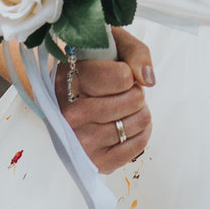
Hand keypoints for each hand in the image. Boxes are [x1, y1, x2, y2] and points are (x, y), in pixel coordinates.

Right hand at [60, 27, 155, 172]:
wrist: (62, 103)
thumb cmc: (89, 70)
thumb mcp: (108, 47)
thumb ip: (134, 52)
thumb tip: (147, 79)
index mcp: (67, 82)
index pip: (123, 77)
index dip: (128, 73)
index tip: (117, 74)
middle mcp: (71, 115)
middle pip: (134, 99)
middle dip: (134, 92)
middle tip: (120, 92)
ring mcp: (82, 141)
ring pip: (140, 120)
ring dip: (138, 110)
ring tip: (122, 107)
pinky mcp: (96, 162)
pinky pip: (140, 144)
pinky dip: (141, 131)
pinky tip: (127, 123)